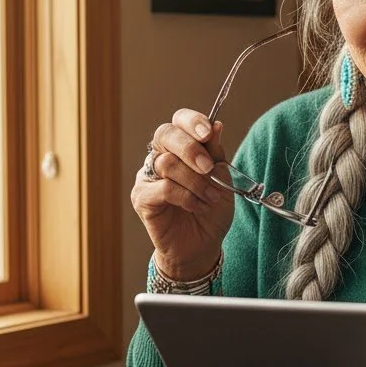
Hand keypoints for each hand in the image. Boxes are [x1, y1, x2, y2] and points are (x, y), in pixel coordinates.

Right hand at [130, 109, 234, 280]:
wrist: (203, 244)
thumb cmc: (211, 210)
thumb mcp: (223, 179)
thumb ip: (216, 154)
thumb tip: (217, 125)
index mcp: (181, 147)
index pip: (178, 121)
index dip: (192, 121)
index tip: (208, 132)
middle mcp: (160, 156)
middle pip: (165, 134)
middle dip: (191, 149)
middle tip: (208, 168)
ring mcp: (148, 177)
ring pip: (166, 163)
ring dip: (195, 181)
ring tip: (209, 197)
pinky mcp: (142, 198)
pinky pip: (164, 189)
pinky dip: (187, 197)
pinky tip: (197, 207)